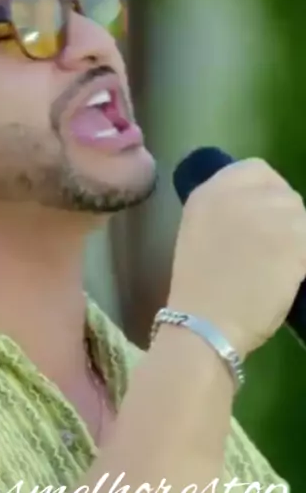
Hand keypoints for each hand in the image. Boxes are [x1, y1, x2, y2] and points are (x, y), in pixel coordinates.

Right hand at [168, 158, 305, 356]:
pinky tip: (288, 279)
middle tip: (275, 249)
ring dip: (298, 240)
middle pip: (284, 193)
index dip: (267, 193)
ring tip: (280, 267)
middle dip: (285, 218)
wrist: (203, 323)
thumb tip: (260, 215)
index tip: (265, 219)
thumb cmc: (198, 290)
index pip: (256, 170)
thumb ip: (227, 213)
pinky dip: (303, 260)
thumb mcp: (200, 234)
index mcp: (211, 192)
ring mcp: (270, 213)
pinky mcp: (295, 238)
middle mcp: (241, 193)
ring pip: (302, 218)